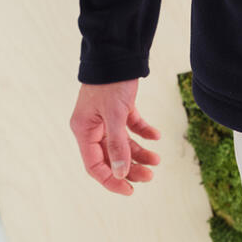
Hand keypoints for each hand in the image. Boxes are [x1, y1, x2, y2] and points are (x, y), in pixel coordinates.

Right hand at [70, 79, 161, 194]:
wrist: (118, 51)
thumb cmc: (111, 82)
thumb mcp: (115, 114)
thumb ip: (117, 144)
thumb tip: (120, 172)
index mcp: (84, 130)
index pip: (95, 165)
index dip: (111, 180)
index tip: (129, 190)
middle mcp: (92, 126)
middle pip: (110, 156)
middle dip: (130, 167)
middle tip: (150, 176)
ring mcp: (106, 117)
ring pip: (122, 143)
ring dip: (139, 152)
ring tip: (157, 159)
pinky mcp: (119, 107)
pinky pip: (131, 126)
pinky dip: (143, 131)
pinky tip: (156, 136)